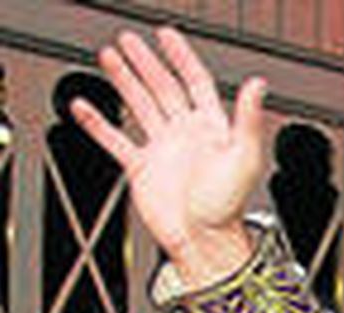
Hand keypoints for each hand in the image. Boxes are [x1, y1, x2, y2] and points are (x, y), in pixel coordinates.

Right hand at [75, 27, 264, 285]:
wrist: (204, 244)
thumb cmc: (228, 208)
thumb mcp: (244, 159)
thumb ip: (249, 119)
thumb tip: (259, 85)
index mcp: (213, 130)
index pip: (196, 82)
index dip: (182, 57)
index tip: (167, 37)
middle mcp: (187, 136)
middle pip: (163, 88)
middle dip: (146, 63)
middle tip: (128, 41)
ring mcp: (164, 151)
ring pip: (140, 106)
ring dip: (124, 82)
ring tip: (108, 57)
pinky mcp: (142, 169)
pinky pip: (115, 140)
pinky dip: (98, 124)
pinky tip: (84, 107)